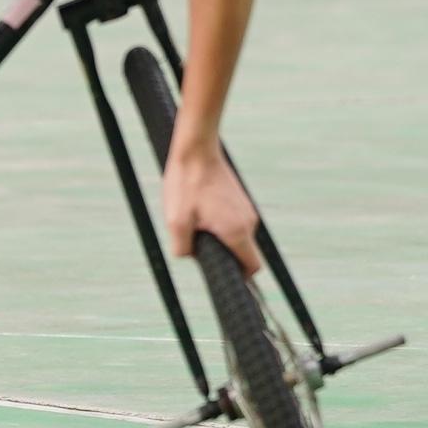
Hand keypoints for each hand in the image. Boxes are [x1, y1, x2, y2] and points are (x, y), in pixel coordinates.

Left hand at [160, 143, 262, 274]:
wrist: (195, 150)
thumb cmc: (186, 184)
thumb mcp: (175, 221)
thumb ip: (183, 249)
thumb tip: (190, 257)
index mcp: (237, 232)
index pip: (252, 267)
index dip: (240, 277)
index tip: (222, 274)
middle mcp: (248, 222)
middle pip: (242, 252)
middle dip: (221, 253)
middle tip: (196, 240)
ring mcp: (246, 209)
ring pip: (236, 236)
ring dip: (218, 236)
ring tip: (195, 219)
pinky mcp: (240, 200)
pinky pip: (233, 222)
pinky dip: (219, 223)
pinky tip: (199, 209)